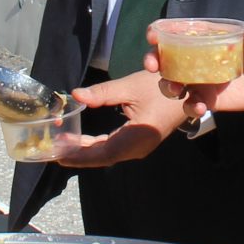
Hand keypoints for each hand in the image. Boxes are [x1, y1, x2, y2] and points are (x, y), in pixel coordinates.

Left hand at [56, 71, 189, 166]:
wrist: (190, 92)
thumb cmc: (162, 88)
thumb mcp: (130, 86)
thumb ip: (102, 93)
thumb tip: (76, 95)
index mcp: (138, 136)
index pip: (104, 152)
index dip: (80, 155)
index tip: (59, 153)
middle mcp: (138, 148)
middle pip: (103, 157)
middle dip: (77, 155)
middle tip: (53, 150)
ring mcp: (139, 147)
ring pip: (107, 154)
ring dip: (85, 151)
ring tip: (62, 145)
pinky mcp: (138, 142)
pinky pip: (113, 149)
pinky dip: (95, 146)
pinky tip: (81, 141)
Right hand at [160, 20, 243, 113]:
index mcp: (203, 37)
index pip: (175, 32)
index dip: (159, 32)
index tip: (153, 36)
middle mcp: (195, 58)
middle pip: (165, 58)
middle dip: (153, 60)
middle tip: (152, 65)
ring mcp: (200, 80)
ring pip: (172, 83)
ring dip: (167, 86)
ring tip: (175, 89)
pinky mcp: (208, 99)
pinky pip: (192, 104)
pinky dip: (191, 107)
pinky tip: (200, 107)